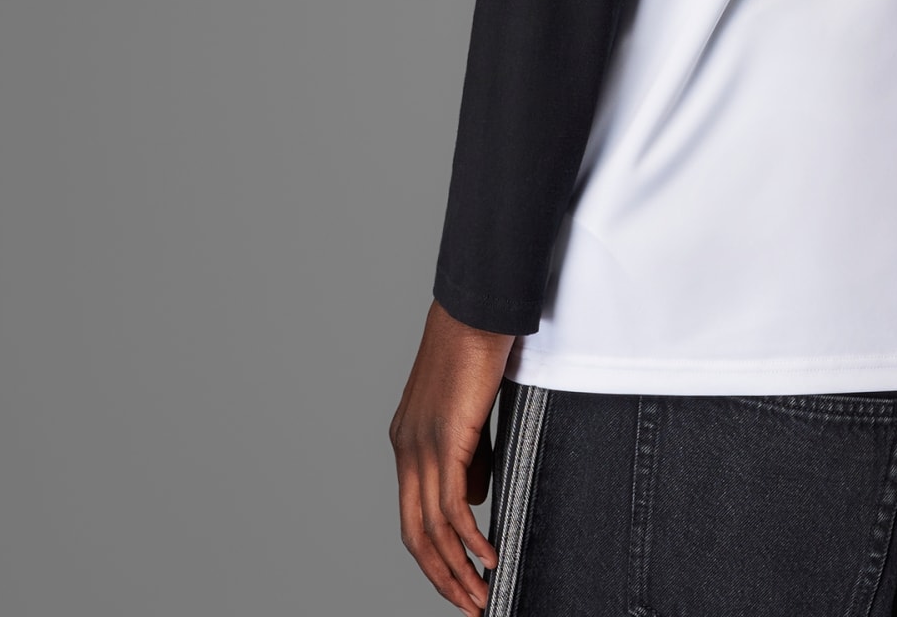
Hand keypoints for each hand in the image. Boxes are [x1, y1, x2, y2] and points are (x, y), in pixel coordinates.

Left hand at [389, 300, 514, 610]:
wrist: (478, 308)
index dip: (434, 554)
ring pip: (432, 528)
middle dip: (442, 575)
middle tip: (469, 603)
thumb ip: (468, 457)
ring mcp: (422, 446)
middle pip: (415, 534)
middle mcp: (407, 448)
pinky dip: (470, 539)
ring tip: (481, 593)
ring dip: (457, 568)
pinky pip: (452, 506)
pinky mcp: (445, 440)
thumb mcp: (469, 412)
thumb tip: (471, 500)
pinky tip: (489, 555)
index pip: (413, 514)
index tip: (458, 579)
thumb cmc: (479, 347)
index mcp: (408, 441)